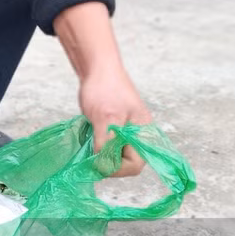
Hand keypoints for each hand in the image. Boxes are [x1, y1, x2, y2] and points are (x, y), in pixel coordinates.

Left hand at [79, 60, 152, 176]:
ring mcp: (127, 131)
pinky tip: (90, 136)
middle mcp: (138, 134)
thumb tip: (105, 166)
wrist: (97, 67)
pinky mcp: (116, 128)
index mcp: (143, 132)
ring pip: (116, 155)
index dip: (116, 168)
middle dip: (109, 162)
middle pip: (127, 163)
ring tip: (90, 142)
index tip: (98, 162)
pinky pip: (110, 146)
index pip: (135, 164)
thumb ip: (107, 144)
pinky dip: (99, 145)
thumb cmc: (104, 88)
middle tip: (91, 154)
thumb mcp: (105, 118)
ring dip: (102, 154)